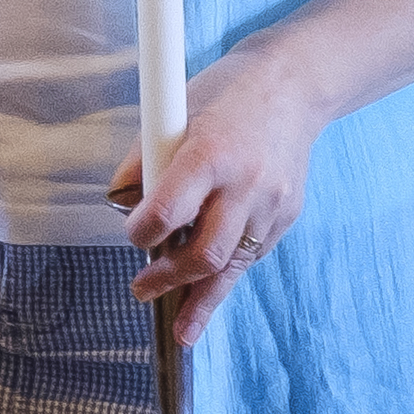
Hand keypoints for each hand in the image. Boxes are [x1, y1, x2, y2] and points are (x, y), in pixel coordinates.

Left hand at [106, 51, 330, 340]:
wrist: (294, 86)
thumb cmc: (226, 94)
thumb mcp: (175, 112)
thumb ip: (145, 159)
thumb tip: (119, 201)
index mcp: (210, 153)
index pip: (170, 211)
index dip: (143, 234)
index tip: (133, 237)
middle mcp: (245, 184)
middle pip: (206, 253)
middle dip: (170, 280)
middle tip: (142, 289)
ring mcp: (271, 204)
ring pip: (234, 265)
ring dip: (202, 298)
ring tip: (181, 327)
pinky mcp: (286, 215)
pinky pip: (252, 253)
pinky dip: (227, 270)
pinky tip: (208, 285)